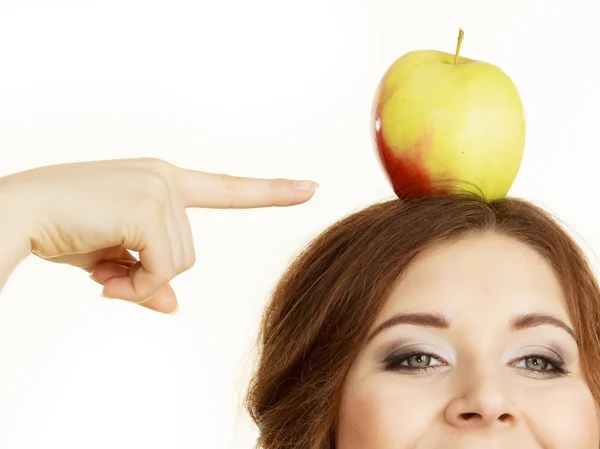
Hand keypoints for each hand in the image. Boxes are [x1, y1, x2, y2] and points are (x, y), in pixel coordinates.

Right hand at [0, 158, 317, 313]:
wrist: (16, 211)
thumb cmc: (63, 229)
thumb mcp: (113, 259)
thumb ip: (147, 276)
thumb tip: (173, 306)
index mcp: (165, 180)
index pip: (228, 187)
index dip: (270, 191)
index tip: (310, 188)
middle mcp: (167, 177)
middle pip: (189, 254)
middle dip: (150, 276)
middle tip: (109, 274)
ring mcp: (160, 188)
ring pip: (179, 265)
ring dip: (138, 282)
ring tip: (101, 270)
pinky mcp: (149, 205)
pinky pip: (162, 269)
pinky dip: (134, 284)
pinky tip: (101, 272)